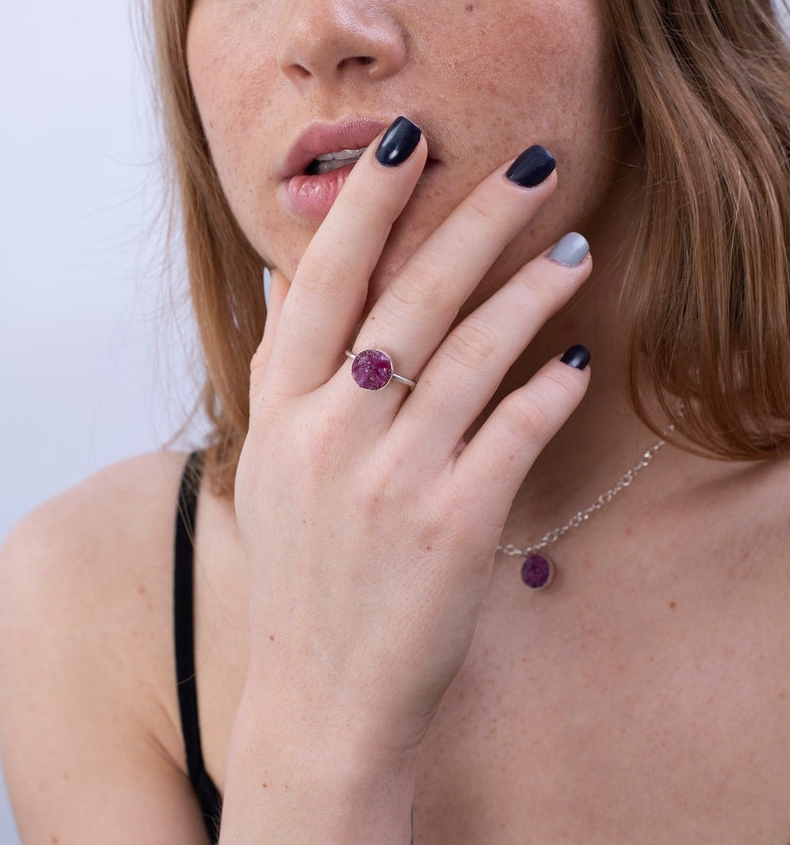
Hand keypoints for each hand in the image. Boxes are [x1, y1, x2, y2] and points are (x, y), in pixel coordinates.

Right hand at [235, 120, 590, 758]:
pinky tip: (577, 354)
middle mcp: (328, 434)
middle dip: (473, 219)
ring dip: (529, 289)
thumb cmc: (302, 579)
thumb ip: (282, 370)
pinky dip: (549, 388)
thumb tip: (289, 280)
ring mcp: (389, 479)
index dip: (365, 206)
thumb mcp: (267, 469)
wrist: (319, 703)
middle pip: (409, 297)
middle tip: (531, 161)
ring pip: (472, 353)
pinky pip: (513, 432)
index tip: (406, 141)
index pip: (321, 282)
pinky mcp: (451, 525)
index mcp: (279, 411)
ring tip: (573, 244)